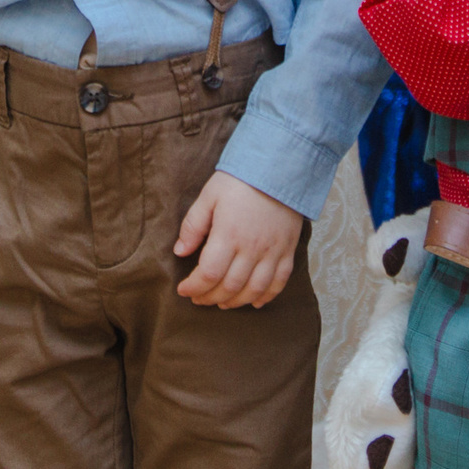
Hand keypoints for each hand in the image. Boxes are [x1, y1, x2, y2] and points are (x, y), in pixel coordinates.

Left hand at [174, 172, 303, 308]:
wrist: (280, 166)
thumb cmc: (240, 179)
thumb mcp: (209, 195)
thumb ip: (193, 225)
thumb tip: (180, 252)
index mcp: (229, 234)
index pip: (209, 274)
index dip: (194, 288)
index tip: (184, 290)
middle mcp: (252, 248)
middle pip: (230, 286)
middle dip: (210, 297)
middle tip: (199, 298)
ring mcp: (273, 251)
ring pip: (254, 289)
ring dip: (236, 302)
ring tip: (222, 302)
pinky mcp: (287, 250)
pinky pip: (279, 282)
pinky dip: (266, 296)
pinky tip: (255, 301)